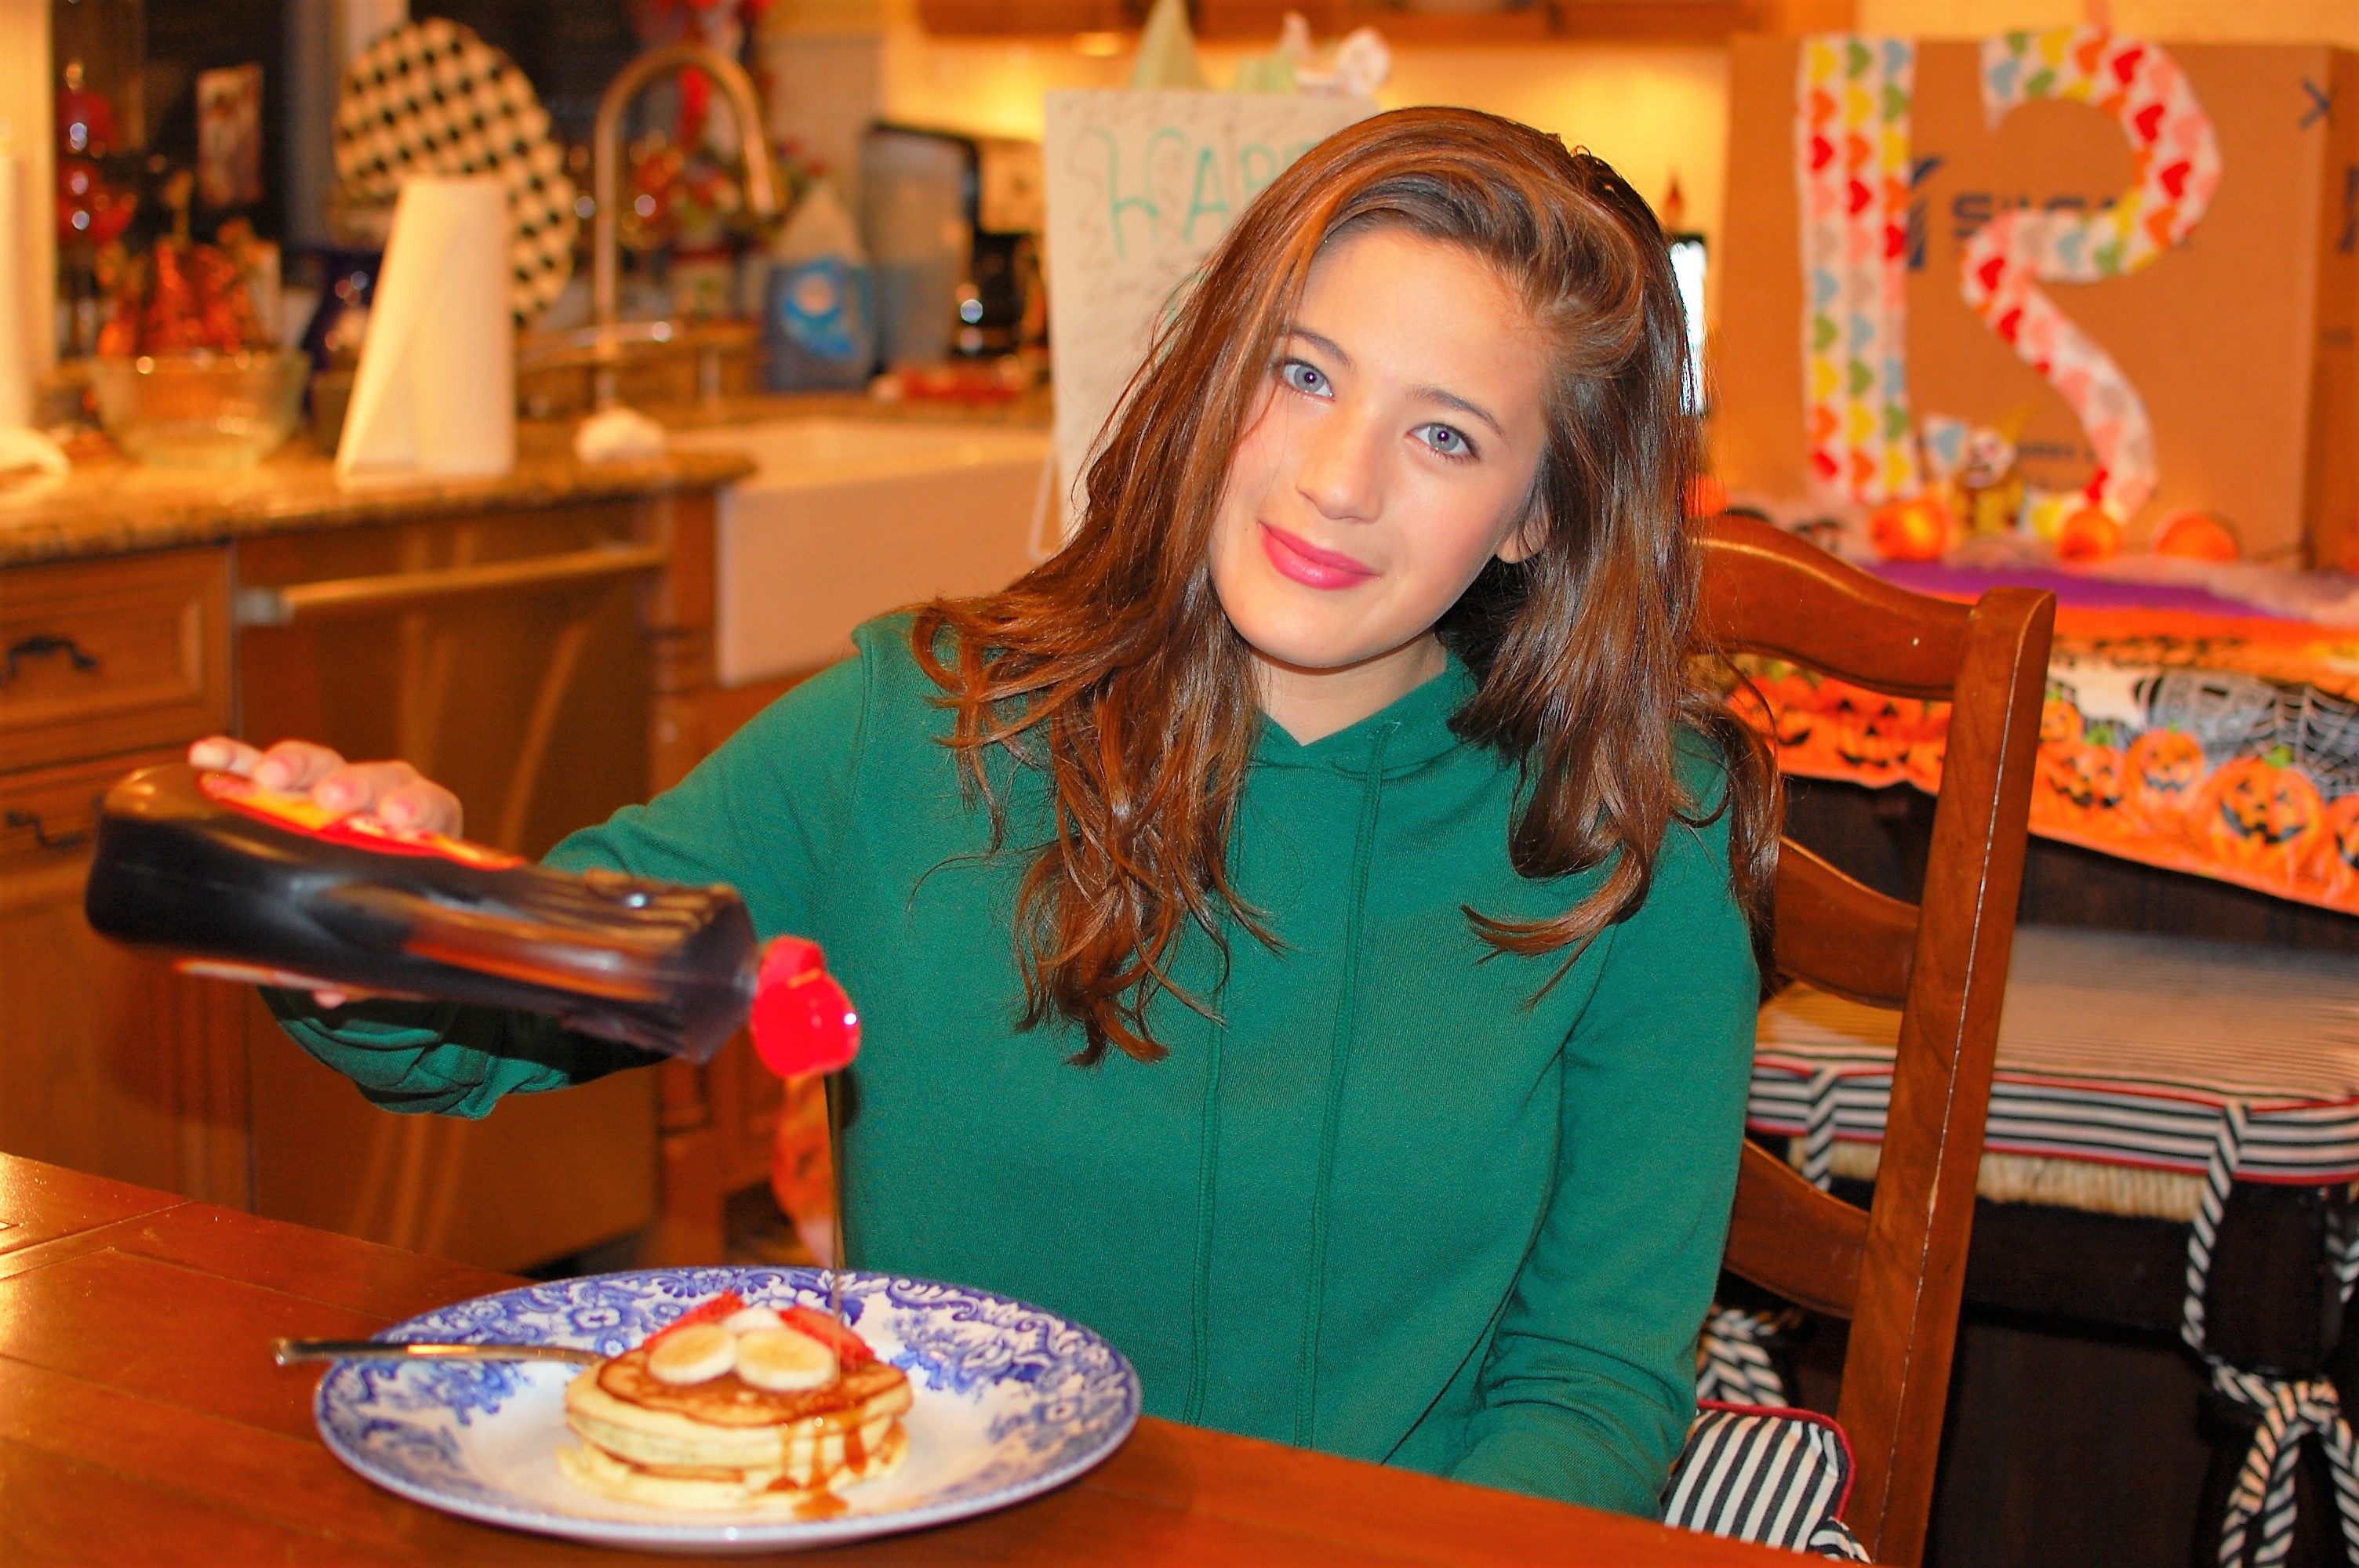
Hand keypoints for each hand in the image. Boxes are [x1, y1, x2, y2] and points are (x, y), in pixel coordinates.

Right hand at [185, 737, 466, 1010]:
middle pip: (370, 779)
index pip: (427, 807)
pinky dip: (233, 760)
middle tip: (330, 798)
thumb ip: (362, 968)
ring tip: (266, 776)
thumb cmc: (378, 913)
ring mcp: (327, 787)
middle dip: (350, 785)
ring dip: (291, 765)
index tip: (397, 817)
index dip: (414, 807)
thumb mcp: (380, 941)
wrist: (351, 894)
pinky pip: (254, 767)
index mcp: (420, 831)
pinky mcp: (279, 786)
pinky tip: (205, 758)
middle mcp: (377, 799)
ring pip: (315, 765)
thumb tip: (329, 995)